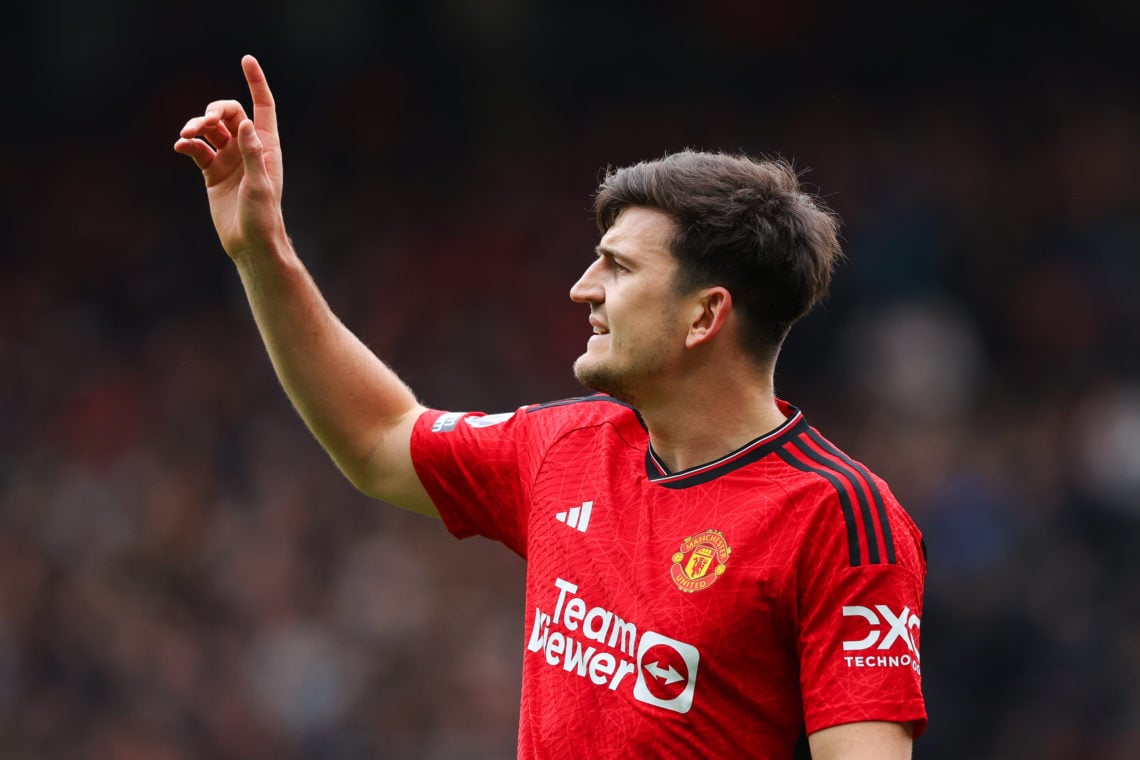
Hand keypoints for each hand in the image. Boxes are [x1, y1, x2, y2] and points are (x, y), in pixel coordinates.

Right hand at [174, 55, 285, 261]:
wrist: (249, 243)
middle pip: (230, 114)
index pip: (263, 106)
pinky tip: (181, 146)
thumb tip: (246, 125)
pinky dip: (188, 144)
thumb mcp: (260, 186)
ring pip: (210, 130)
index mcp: (267, 146)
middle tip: (204, 121)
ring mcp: (229, 159)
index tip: (246, 59)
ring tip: (187, 134)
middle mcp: (248, 148)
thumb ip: (253, 154)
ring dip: (196, 126)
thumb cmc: (262, 216)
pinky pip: (197, 150)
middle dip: (214, 111)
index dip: (256, 82)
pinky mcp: (212, 172)